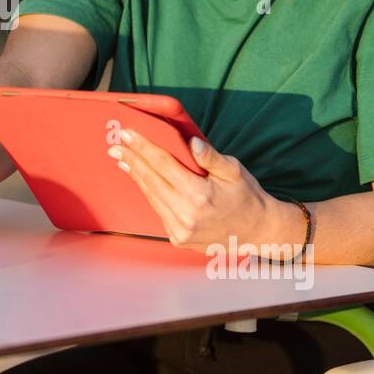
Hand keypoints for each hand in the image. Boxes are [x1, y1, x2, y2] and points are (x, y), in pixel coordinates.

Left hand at [108, 128, 283, 249]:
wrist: (257, 232)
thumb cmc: (247, 197)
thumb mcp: (234, 171)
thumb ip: (210, 157)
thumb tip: (191, 142)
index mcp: (200, 195)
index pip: (163, 164)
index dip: (143, 147)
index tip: (127, 135)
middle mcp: (186, 215)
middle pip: (151, 180)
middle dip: (132, 160)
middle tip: (116, 145)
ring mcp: (180, 230)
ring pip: (151, 196)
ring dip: (136, 176)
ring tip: (124, 160)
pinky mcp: (177, 238)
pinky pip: (158, 210)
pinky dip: (149, 193)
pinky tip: (142, 180)